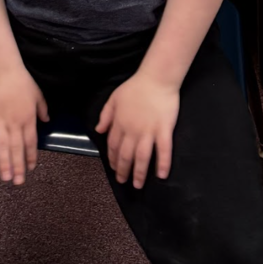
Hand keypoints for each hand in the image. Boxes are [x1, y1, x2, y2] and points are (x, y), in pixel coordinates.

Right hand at [0, 66, 49, 185]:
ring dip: (3, 162)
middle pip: (17, 148)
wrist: (3, 69)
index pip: (31, 142)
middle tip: (17, 182)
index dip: (30, 156)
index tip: (30, 169)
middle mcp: (15, 123)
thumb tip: (47, 120)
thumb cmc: (21, 80)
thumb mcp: (38, 93)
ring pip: (2, 146)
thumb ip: (42, 109)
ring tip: (4, 178)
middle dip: (18, 166)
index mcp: (28, 118)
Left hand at [94, 71, 179, 188]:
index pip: (113, 146)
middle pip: (126, 155)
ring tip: (138, 185)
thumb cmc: (135, 87)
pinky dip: (163, 164)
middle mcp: (132, 131)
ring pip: (142, 157)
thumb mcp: (114, 98)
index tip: (114, 168)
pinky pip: (164, 150)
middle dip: (123, 171)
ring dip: (139, 173)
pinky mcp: (164, 130)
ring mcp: (149, 131)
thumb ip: (105, 115)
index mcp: (120, 123)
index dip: (113, 159)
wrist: (156, 79)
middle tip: (123, 182)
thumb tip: (98, 130)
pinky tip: (162, 176)